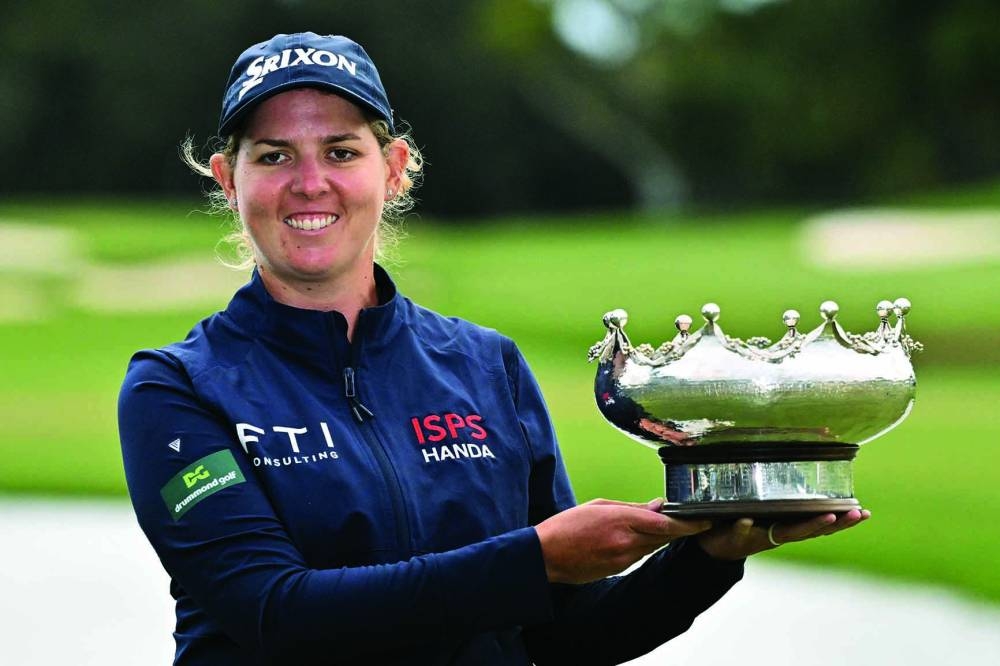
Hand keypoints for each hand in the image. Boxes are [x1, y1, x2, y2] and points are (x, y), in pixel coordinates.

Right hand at [535, 498, 711, 583]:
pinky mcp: (618, 570)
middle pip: (664, 537)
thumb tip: (657, 506)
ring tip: (663, 524)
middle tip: (692, 518)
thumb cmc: (567, 526)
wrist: (545, 557)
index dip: (689, 524)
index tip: (706, 520)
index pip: (665, 524)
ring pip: (652, 546)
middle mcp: (626, 543)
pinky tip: (637, 537)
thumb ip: (631, 507)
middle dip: (679, 528)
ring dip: (660, 536)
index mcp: (621, 522)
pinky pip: (639, 555)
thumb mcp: (598, 506)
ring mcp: (623, 560)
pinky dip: (643, 544)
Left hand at [697, 509, 870, 560]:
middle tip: (857, 514)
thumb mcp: (766, 508)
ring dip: (806, 526)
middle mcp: (780, 533)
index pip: (821, 523)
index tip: (865, 512)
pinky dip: (744, 525)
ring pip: (786, 533)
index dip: (843, 520)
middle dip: (836, 522)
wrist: (716, 546)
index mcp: (789, 525)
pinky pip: (740, 530)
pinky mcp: (737, 537)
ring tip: (826, 517)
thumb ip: (780, 495)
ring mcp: (761, 536)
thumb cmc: (746, 521)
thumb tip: (799, 465)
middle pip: (813, 530)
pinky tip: (746, 519)